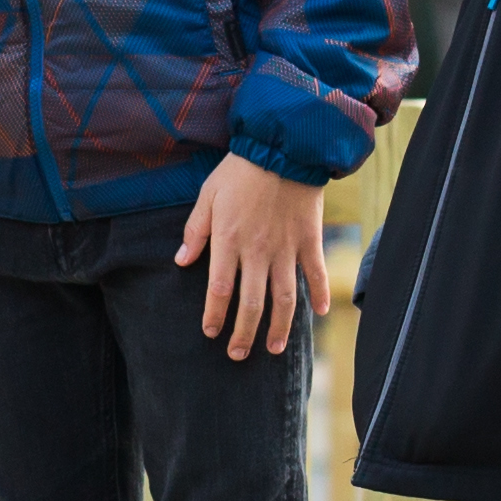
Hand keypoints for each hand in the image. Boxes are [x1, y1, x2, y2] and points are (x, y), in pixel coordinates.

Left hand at [177, 153, 330, 359]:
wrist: (284, 145)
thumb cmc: (241, 169)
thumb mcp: (208, 194)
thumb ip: (196, 230)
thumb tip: (181, 261)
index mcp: (229, 240)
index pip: (219, 290)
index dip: (214, 315)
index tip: (211, 332)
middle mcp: (258, 251)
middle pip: (251, 304)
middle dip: (243, 334)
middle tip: (237, 354)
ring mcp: (286, 248)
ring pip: (284, 299)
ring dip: (279, 327)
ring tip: (274, 348)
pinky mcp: (309, 240)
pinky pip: (315, 274)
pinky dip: (318, 295)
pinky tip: (318, 314)